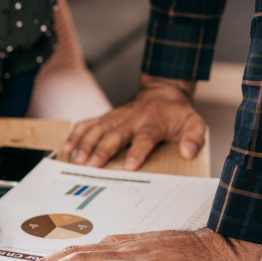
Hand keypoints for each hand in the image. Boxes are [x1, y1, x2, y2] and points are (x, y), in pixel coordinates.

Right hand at [63, 75, 204, 169]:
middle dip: (100, 150)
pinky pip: (87, 124)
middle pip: (114, 135)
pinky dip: (76, 135)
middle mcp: (131, 120)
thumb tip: (188, 153)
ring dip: (84, 144)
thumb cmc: (176, 115)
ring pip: (97, 130)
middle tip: (90, 166)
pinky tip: (67, 148)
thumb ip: (194, 138)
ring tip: (75, 160)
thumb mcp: (194, 123)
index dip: (137, 152)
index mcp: (153, 124)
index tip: (129, 167)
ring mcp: (115, 117)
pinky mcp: (105, 117)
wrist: (162, 94)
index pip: (144, 138)